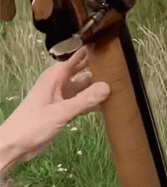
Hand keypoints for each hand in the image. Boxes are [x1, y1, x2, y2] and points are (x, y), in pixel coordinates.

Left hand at [0, 47, 109, 175]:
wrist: (15, 146)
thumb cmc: (32, 125)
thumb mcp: (61, 112)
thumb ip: (85, 100)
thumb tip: (108, 87)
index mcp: (55, 76)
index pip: (78, 56)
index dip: (93, 51)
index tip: (112, 49)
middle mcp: (60, 82)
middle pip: (84, 70)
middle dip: (100, 69)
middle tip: (122, 69)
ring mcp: (63, 95)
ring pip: (85, 86)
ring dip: (98, 87)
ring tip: (120, 85)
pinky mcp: (65, 108)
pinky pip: (83, 100)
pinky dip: (93, 101)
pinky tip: (108, 103)